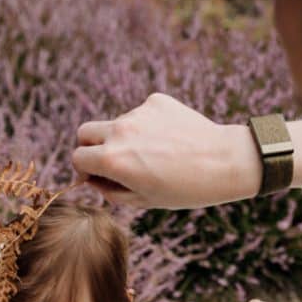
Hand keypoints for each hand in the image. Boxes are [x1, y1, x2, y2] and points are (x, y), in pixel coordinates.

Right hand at [72, 93, 261, 208]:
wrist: (224, 162)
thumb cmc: (185, 189)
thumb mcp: (143, 200)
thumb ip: (110, 190)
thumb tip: (93, 178)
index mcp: (112, 159)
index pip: (77, 157)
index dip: (84, 169)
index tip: (95, 175)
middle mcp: (119, 131)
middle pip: (85, 132)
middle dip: (90, 146)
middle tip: (109, 160)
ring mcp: (138, 113)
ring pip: (117, 124)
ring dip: (126, 138)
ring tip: (156, 155)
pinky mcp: (156, 101)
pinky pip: (142, 114)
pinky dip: (148, 126)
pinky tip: (170, 140)